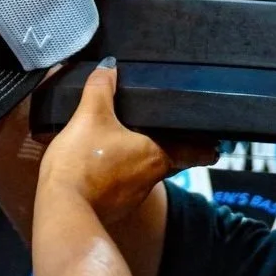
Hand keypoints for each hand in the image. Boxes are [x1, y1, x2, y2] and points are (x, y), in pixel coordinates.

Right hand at [41, 62, 207, 226]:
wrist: (60, 210)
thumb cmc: (82, 162)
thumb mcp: (89, 115)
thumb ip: (101, 88)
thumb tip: (109, 66)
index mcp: (155, 155)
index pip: (193, 152)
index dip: (205, 148)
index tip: (216, 147)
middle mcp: (150, 179)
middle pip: (168, 161)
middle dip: (168, 149)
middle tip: (166, 134)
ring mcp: (132, 198)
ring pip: (144, 175)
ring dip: (139, 163)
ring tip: (128, 144)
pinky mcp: (113, 210)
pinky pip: (122, 188)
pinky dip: (118, 177)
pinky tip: (103, 167)